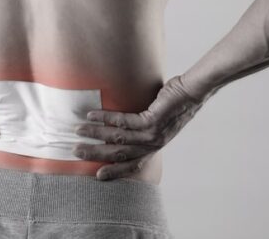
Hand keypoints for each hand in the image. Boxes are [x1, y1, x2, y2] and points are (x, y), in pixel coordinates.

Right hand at [73, 74, 206, 180]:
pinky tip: (92, 114)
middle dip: (96, 153)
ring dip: (96, 134)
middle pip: (120, 154)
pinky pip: (124, 121)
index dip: (115, 171)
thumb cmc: (173, 102)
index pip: (133, 164)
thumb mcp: (156, 120)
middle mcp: (153, 144)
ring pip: (118, 138)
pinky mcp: (151, 121)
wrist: (191, 92)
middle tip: (76, 151)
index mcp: (154, 146)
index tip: (98, 175)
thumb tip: (118, 122)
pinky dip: (105, 118)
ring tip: (78, 130)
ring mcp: (152, 134)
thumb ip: (140, 125)